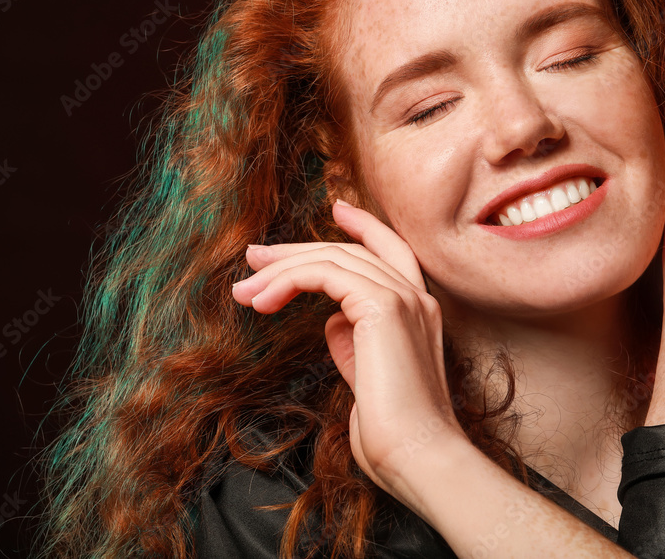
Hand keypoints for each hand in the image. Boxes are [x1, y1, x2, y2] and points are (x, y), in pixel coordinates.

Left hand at [231, 200, 466, 506]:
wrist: (418, 455)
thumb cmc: (393, 433)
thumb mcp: (368, 377)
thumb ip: (353, 343)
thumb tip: (332, 320)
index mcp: (419, 312)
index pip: (391, 251)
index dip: (363, 228)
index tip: (336, 210)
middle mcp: (417, 297)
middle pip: (350, 250)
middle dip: (297, 250)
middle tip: (254, 257)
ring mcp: (403, 298)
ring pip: (332, 258)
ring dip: (280, 270)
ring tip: (244, 290)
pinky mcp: (383, 306)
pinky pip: (325, 273)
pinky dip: (288, 280)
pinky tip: (263, 302)